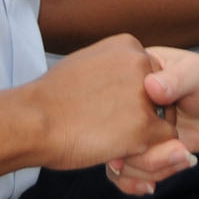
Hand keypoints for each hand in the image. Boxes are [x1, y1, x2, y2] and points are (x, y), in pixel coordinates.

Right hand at [29, 33, 183, 172]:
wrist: (33, 119)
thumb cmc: (50, 98)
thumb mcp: (86, 64)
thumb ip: (112, 69)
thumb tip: (119, 82)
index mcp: (128, 45)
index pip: (150, 75)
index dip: (135, 99)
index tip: (113, 111)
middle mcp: (141, 63)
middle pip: (162, 97)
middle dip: (145, 117)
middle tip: (113, 129)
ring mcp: (144, 95)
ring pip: (165, 123)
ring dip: (144, 137)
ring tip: (110, 140)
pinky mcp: (144, 126)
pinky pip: (163, 145)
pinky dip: (144, 153)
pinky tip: (114, 150)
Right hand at [106, 46, 198, 196]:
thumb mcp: (197, 73)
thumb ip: (176, 80)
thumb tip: (152, 87)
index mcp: (129, 76)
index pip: (108, 98)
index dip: (115, 123)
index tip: (134, 140)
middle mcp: (124, 106)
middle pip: (111, 136)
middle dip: (141, 154)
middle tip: (179, 150)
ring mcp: (132, 130)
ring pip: (120, 160)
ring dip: (150, 168)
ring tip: (185, 156)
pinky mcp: (143, 150)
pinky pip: (129, 172)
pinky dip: (139, 182)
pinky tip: (153, 185)